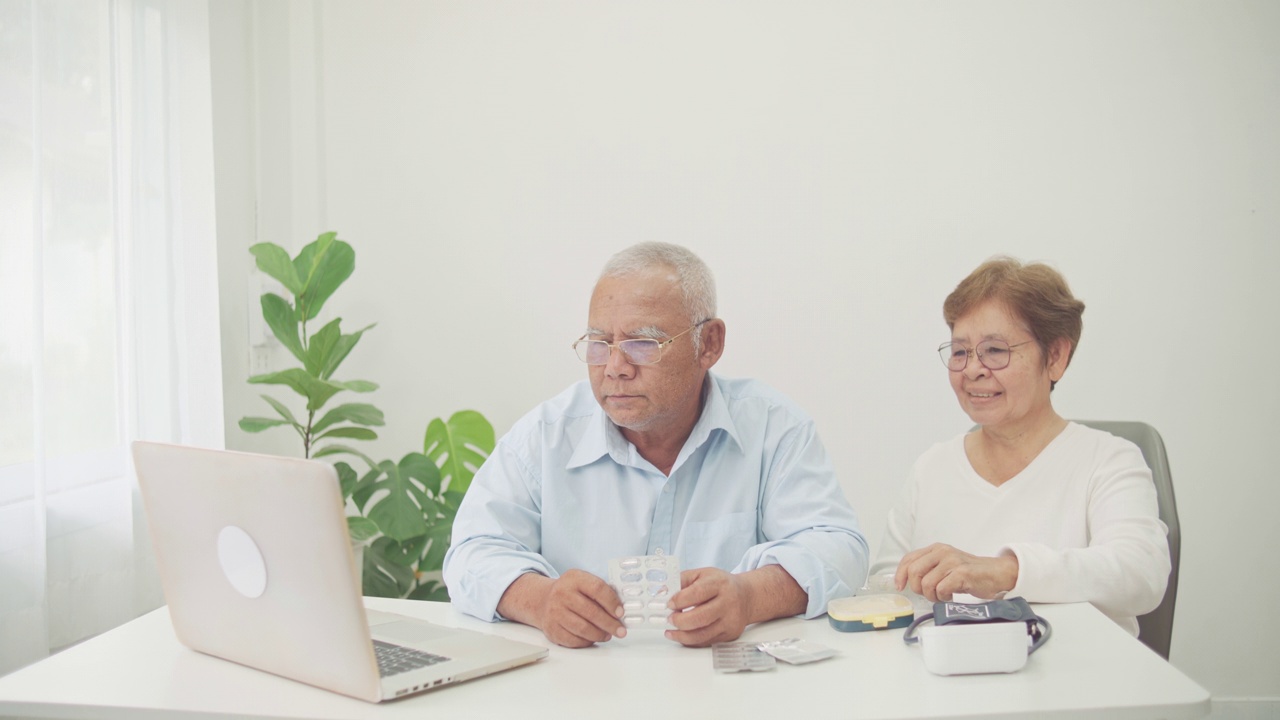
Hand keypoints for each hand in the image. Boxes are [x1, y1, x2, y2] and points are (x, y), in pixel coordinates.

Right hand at [499, 570, 624, 647]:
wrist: (543, 600)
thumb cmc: (571, 592)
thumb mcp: (583, 582)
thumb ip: (601, 592)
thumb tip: (621, 610)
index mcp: (574, 578)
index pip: (597, 589)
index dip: (612, 602)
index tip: (621, 613)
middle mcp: (562, 593)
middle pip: (591, 612)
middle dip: (610, 624)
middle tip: (620, 631)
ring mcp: (555, 612)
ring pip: (583, 628)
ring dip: (599, 634)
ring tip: (608, 635)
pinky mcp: (551, 629)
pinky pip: (573, 640)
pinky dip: (587, 641)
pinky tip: (593, 638)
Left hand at [664, 567, 752, 646]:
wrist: (746, 596)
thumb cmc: (721, 585)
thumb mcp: (702, 574)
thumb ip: (682, 580)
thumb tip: (661, 591)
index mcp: (720, 584)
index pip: (697, 593)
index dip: (679, 600)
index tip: (668, 604)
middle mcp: (728, 603)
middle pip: (700, 617)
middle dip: (679, 621)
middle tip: (669, 619)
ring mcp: (730, 620)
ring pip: (702, 634)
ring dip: (682, 635)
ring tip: (671, 631)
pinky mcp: (730, 634)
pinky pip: (706, 641)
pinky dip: (690, 641)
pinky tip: (681, 636)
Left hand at [894, 543, 1017, 601]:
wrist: (996, 574)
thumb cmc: (969, 573)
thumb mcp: (946, 565)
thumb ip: (928, 568)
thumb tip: (907, 580)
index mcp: (936, 549)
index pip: (909, 559)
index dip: (900, 574)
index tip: (900, 586)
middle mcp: (942, 552)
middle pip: (914, 571)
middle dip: (917, 588)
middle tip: (929, 594)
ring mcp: (952, 562)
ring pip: (926, 583)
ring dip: (932, 596)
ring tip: (942, 595)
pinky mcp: (962, 573)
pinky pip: (941, 589)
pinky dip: (943, 597)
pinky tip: (951, 596)